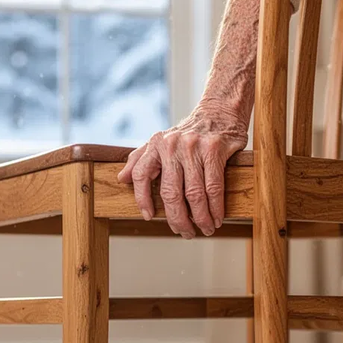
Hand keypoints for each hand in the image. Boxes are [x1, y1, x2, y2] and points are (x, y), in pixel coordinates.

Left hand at [117, 107, 248, 238]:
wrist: (220, 110)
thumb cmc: (191, 131)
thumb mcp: (161, 140)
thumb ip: (141, 159)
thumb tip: (122, 179)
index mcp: (156, 144)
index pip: (141, 175)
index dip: (142, 199)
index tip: (149, 217)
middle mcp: (172, 145)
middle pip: (171, 193)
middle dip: (178, 219)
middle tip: (184, 232)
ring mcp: (193, 147)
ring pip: (194, 194)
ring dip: (200, 218)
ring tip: (204, 229)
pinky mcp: (214, 150)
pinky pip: (213, 187)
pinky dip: (215, 207)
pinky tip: (217, 217)